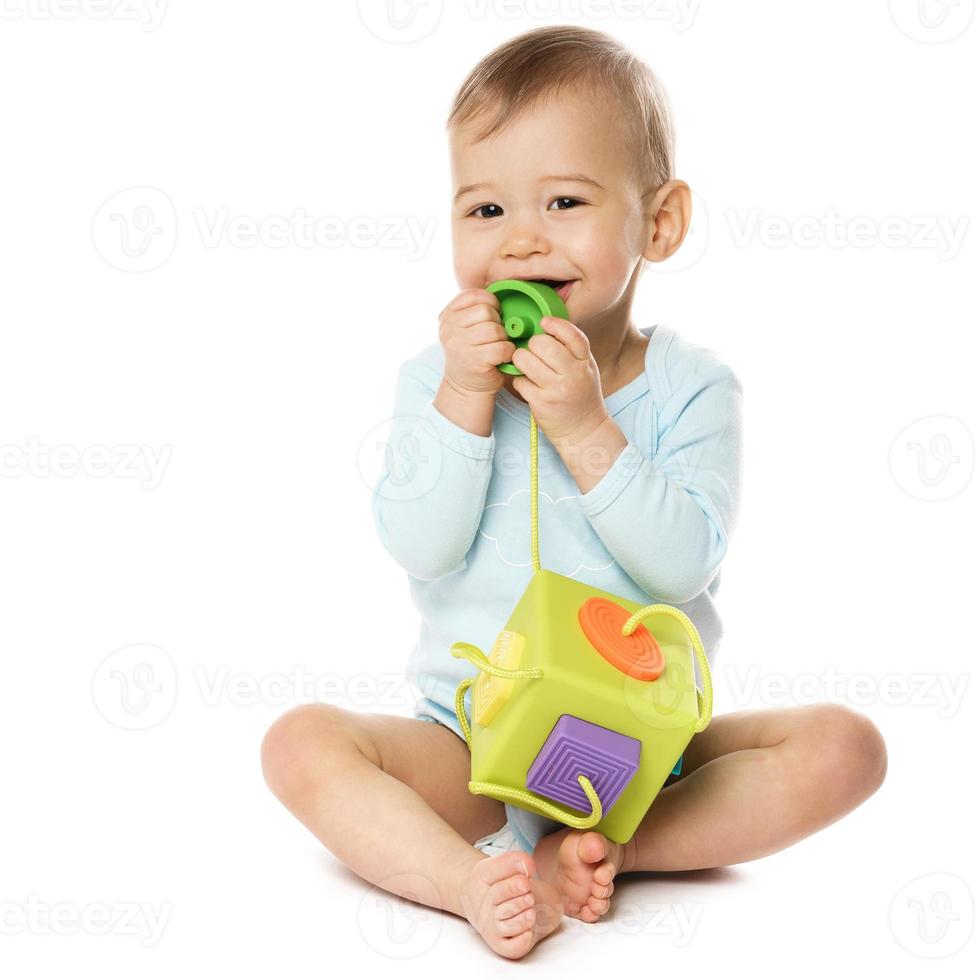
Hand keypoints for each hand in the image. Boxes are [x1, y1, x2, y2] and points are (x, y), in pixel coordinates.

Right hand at [438, 288, 515, 397]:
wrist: (465, 387)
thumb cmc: (472, 354)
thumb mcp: (464, 328)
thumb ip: (474, 311)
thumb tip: (502, 297)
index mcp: (447, 316)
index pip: (473, 295)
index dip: (490, 302)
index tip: (494, 315)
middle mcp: (449, 329)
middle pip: (486, 311)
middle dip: (497, 322)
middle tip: (495, 336)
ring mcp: (459, 345)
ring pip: (495, 329)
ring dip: (504, 338)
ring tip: (498, 346)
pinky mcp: (473, 360)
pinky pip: (502, 347)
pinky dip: (508, 352)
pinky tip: (502, 357)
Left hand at [510, 316, 610, 446]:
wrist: (584, 430)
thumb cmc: (582, 395)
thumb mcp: (586, 370)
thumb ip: (572, 351)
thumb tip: (547, 328)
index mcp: (585, 363)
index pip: (572, 336)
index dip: (556, 324)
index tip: (544, 322)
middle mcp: (573, 375)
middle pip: (544, 345)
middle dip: (532, 344)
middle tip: (533, 351)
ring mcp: (556, 390)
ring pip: (526, 360)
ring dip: (521, 359)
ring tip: (526, 365)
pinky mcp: (541, 403)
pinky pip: (520, 381)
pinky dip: (519, 380)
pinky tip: (527, 384)